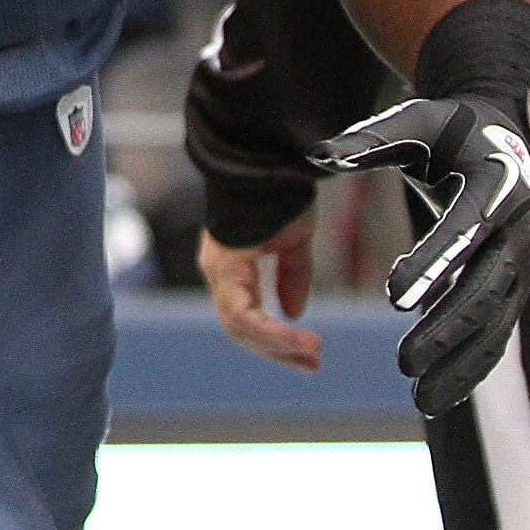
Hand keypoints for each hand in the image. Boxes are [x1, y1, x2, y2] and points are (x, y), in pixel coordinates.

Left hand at [199, 209, 322, 372]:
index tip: (308, 357)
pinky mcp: (226, 264)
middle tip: (311, 365)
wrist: (270, 165)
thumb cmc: (277, 196)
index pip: (246, 318)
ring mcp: (219, 269)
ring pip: (239, 326)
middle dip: (278, 351)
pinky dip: (270, 331)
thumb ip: (292, 277)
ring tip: (311, 354)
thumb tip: (294, 311)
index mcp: (232, 268)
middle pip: (241, 329)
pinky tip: (297, 338)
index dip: (276, 341)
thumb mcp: (292, 243)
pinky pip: (242, 312)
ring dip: (277, 346)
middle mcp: (219, 272)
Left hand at [312, 92, 529, 416]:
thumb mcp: (413, 124)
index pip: (461, 233)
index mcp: (493, 190)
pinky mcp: (511, 286)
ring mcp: (519, 266)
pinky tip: (441, 393)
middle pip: (482, 291)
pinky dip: (471, 363)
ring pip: (494, 325)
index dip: (431, 264)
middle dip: (446, 331)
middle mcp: (515, 235)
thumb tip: (315, 154)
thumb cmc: (450, 130)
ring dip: (461, 362)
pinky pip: (495, 332)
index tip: (395, 295)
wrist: (511, 139)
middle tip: (406, 365)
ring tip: (422, 397)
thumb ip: (368, 142)